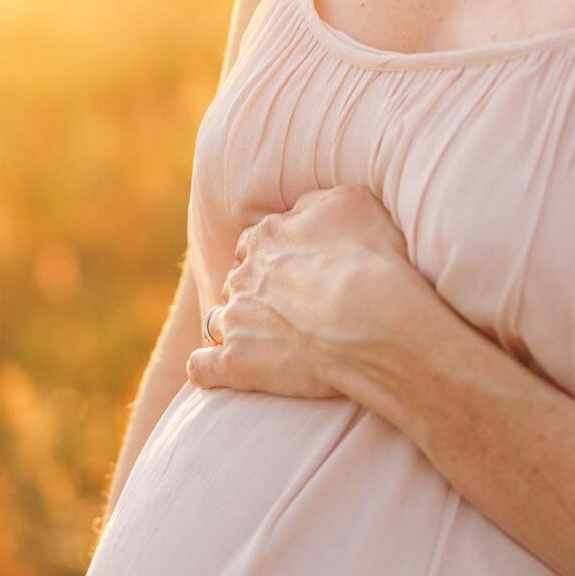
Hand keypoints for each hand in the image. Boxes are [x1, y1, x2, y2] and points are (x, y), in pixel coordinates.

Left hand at [185, 183, 430, 398]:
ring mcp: (236, 320)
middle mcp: (244, 276)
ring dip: (233, 327)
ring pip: (218, 320)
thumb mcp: (352, 204)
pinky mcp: (237, 363)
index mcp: (269, 238)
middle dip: (252, 293)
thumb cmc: (371, 261)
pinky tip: (212, 371)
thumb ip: (317, 204)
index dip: (270, 259)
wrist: (371, 320)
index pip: (255, 244)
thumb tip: (300, 211)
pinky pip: (202, 367)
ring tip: (258, 343)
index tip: (290, 274)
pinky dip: (204, 368)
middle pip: (237, 281)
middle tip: (284, 311)